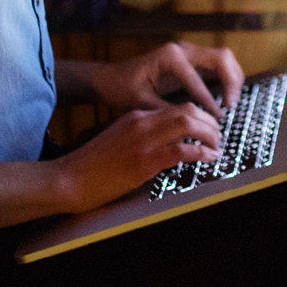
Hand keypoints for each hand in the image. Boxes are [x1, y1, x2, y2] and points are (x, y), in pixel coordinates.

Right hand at [56, 101, 222, 211]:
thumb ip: (140, 137)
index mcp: (135, 116)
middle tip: (219, 135)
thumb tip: (166, 145)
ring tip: (217, 146)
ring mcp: (143, 141)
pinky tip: (209, 157)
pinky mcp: (144, 161)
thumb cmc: (91, 166)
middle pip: (187, 110)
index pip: (176, 107)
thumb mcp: (118, 141)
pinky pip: (182, 150)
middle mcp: (141, 123)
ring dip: (210, 134)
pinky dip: (201, 152)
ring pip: (188, 124)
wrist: (68, 179)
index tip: (208, 127)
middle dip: (210, 121)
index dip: (198, 115)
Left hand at [85, 41, 243, 118]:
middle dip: (231, 83)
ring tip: (231, 102)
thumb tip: (192, 124)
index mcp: (170, 57)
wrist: (111, 79)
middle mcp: (182, 49)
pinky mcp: (191, 58)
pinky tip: (226, 96)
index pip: (198, 80)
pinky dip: (227, 77)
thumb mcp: (143, 103)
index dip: (210, 101)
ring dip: (232, 78)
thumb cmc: (123, 90)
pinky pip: (217, 63)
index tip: (217, 119)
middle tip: (230, 106)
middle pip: (221, 58)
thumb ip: (168, 111)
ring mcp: (188, 51)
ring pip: (224, 58)